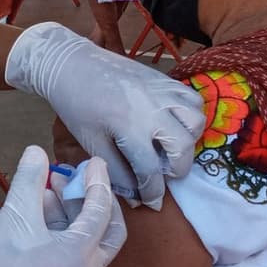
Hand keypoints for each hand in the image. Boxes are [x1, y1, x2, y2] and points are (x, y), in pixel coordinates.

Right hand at [0, 146, 124, 266]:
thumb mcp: (12, 217)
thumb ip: (29, 181)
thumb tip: (36, 151)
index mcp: (80, 257)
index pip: (101, 211)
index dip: (97, 181)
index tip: (91, 161)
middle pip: (109, 230)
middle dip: (97, 199)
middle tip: (78, 177)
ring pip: (92, 240)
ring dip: (76, 212)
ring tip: (50, 188)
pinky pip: (77, 252)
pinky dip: (67, 229)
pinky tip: (43, 209)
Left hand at [5, 23, 204, 209]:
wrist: (71, 64)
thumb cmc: (76, 105)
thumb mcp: (91, 142)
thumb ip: (116, 170)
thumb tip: (136, 196)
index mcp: (130, 126)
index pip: (152, 170)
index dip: (152, 192)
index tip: (152, 202)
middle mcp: (153, 108)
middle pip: (182, 148)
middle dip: (176, 169)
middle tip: (163, 173)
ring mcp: (162, 91)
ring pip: (195, 121)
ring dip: (187, 139)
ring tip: (169, 145)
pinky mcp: (165, 79)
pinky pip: (192, 98)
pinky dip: (190, 115)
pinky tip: (172, 123)